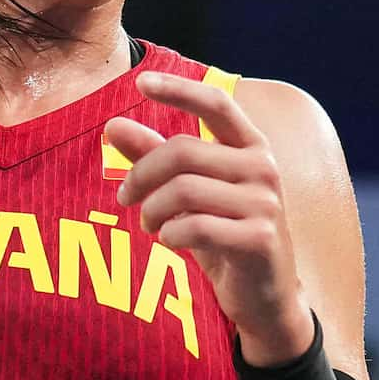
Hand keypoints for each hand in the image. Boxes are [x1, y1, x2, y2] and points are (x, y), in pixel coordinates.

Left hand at [104, 71, 311, 364]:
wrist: (265, 298)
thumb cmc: (224, 238)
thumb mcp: (189, 195)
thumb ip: (155, 157)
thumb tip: (113, 125)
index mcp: (251, 147)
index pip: (216, 103)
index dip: (179, 89)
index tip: (140, 81)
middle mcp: (263, 168)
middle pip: (183, 151)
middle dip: (141, 175)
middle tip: (124, 198)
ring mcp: (265, 203)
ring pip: (184, 190)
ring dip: (152, 210)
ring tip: (148, 224)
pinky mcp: (259, 239)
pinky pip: (196, 227)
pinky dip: (171, 235)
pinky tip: (171, 241)